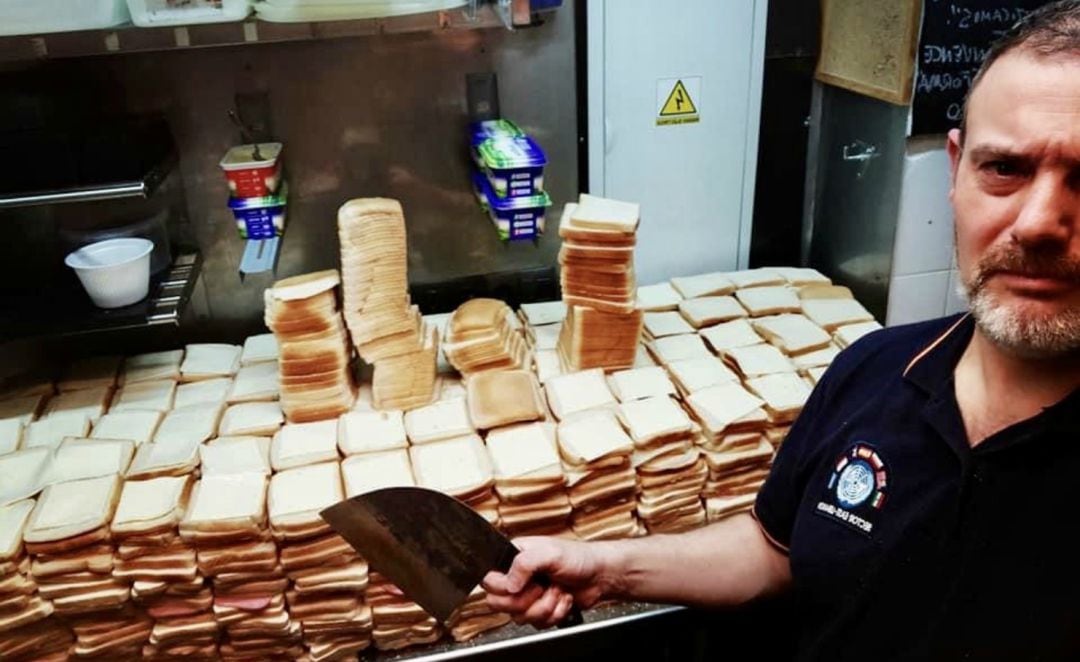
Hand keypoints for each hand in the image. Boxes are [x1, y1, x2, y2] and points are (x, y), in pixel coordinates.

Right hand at [482, 536, 606, 628]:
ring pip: (519, 617)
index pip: (489, 580)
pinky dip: (554, 613)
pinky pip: (537, 623)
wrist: (599, 576)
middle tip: (541, 588)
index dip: (503, 586)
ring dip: (544, 606)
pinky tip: (563, 599)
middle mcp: (518, 578)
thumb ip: (524, 564)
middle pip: (499, 603)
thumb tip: (508, 584)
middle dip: (525, 600)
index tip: (521, 583)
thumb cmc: (578, 557)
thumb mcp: (549, 552)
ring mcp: (529, 596)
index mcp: (514, 558)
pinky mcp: (541, 610)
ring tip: (557, 591)